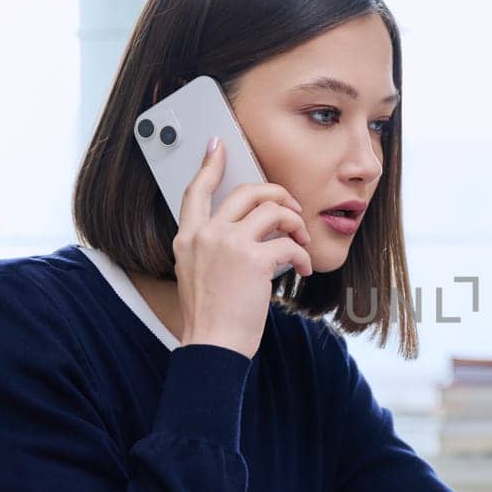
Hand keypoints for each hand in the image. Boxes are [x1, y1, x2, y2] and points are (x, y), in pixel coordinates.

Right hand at [173, 136, 313, 357]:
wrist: (212, 346)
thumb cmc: (211, 318)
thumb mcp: (195, 275)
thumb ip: (211, 249)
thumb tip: (246, 234)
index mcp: (187, 238)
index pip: (195, 190)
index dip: (209, 165)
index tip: (217, 146)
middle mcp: (205, 235)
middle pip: (247, 191)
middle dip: (278, 194)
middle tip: (292, 210)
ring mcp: (228, 244)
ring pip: (274, 210)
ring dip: (296, 224)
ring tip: (302, 244)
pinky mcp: (253, 259)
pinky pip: (289, 244)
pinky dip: (303, 256)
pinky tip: (303, 270)